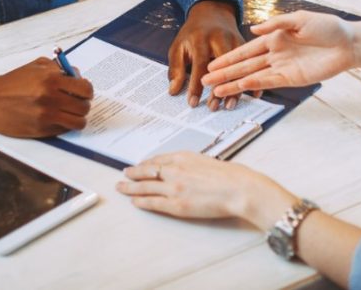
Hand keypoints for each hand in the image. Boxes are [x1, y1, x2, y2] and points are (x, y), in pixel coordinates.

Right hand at [0, 57, 92, 137]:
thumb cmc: (13, 82)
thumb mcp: (36, 66)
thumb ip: (59, 69)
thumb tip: (78, 77)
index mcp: (51, 79)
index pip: (85, 89)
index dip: (87, 91)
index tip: (83, 91)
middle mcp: (50, 98)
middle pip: (84, 107)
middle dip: (83, 104)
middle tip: (76, 102)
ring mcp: (46, 116)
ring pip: (78, 122)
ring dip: (77, 118)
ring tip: (70, 113)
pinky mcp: (40, 130)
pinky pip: (64, 130)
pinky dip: (65, 125)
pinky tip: (57, 118)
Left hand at [117, 151, 293, 228]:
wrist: (238, 188)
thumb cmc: (230, 176)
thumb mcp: (207, 161)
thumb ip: (192, 164)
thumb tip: (186, 170)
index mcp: (184, 157)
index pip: (158, 160)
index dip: (146, 163)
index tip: (140, 165)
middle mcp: (175, 170)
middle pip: (147, 171)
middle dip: (133, 172)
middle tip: (124, 173)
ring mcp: (174, 187)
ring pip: (145, 186)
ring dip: (131, 187)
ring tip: (122, 187)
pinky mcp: (176, 204)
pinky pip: (153, 202)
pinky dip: (141, 201)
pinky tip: (134, 201)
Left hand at [168, 0, 242, 108]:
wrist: (211, 11)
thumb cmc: (192, 33)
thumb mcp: (178, 46)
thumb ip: (176, 69)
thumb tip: (173, 91)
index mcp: (201, 39)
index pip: (199, 66)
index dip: (196, 86)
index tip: (193, 103)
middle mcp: (220, 38)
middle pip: (222, 67)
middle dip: (219, 88)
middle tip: (213, 107)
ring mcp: (234, 40)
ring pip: (238, 66)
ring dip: (235, 87)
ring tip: (230, 105)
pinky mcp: (245, 44)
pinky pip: (250, 63)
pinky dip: (252, 78)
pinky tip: (252, 94)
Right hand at [202, 10, 354, 97]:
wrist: (348, 43)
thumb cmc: (328, 27)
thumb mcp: (301, 19)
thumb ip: (276, 24)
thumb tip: (253, 30)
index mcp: (275, 37)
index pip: (245, 49)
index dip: (228, 57)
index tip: (212, 63)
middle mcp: (274, 53)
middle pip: (244, 65)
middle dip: (224, 73)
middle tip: (204, 80)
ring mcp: (282, 67)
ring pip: (251, 76)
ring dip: (233, 84)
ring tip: (215, 90)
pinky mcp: (291, 79)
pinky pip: (267, 84)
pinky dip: (252, 87)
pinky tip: (238, 91)